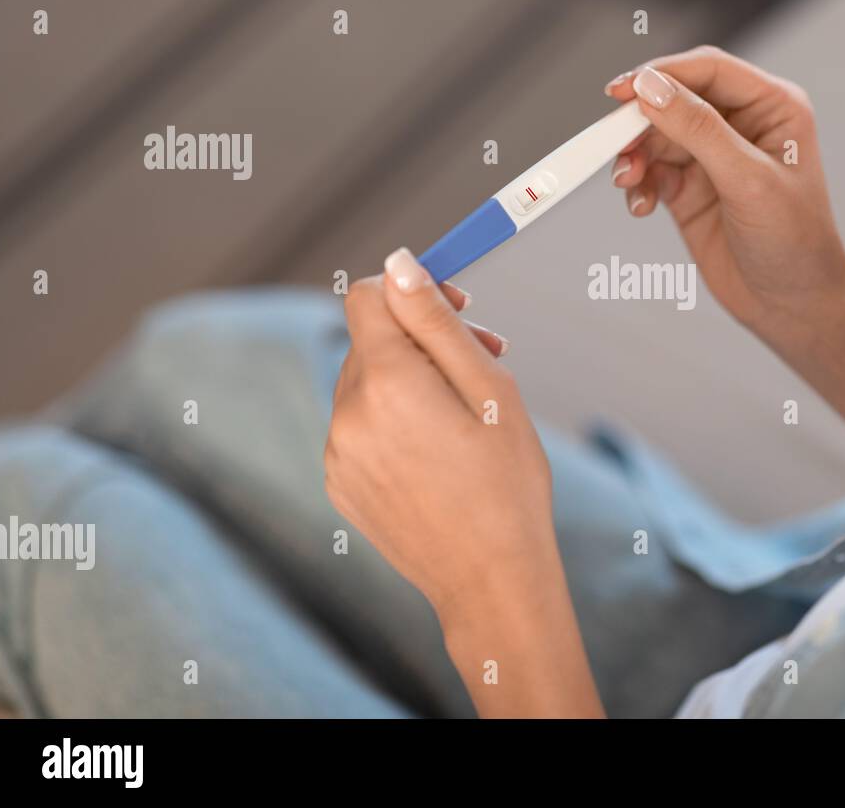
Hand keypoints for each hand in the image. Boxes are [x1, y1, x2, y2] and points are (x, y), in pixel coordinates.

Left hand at [325, 249, 603, 716]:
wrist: (490, 580)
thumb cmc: (507, 484)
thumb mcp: (490, 390)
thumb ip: (437, 322)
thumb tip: (397, 264)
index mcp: (386, 384)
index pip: (366, 296)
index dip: (413, 290)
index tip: (459, 308)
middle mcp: (346, 415)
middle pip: (370, 340)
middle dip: (422, 339)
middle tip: (486, 360)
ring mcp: (337, 454)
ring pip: (366, 383)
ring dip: (410, 381)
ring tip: (465, 415)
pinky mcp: (340, 483)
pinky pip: (361, 426)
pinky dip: (394, 422)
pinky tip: (439, 452)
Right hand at [605, 45, 844, 333]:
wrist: (793, 307)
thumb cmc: (794, 242)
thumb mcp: (747, 180)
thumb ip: (698, 129)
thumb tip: (650, 87)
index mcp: (772, 106)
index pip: (708, 70)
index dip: (662, 74)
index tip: (621, 91)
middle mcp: (742, 124)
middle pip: (674, 100)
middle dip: (640, 122)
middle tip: (613, 142)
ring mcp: (714, 157)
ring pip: (656, 137)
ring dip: (635, 157)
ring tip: (628, 184)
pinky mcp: (691, 189)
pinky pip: (652, 171)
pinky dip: (639, 185)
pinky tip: (641, 206)